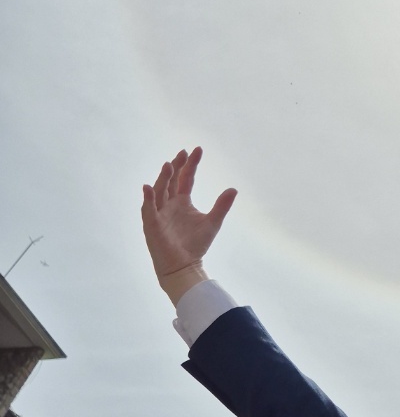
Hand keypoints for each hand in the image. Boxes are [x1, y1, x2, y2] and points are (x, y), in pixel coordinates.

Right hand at [142, 148, 236, 300]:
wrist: (185, 266)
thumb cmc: (196, 245)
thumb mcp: (213, 222)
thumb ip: (222, 205)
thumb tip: (234, 188)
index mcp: (182, 202)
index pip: (186, 178)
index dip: (191, 164)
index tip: (197, 149)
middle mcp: (169, 204)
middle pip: (171, 180)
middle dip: (176, 166)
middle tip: (183, 152)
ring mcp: (159, 214)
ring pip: (159, 191)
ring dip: (163, 178)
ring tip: (169, 164)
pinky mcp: (152, 225)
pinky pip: (148, 210)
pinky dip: (148, 199)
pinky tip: (148, 187)